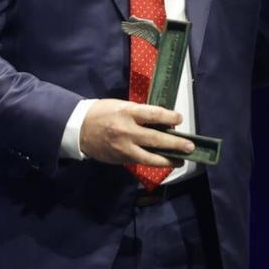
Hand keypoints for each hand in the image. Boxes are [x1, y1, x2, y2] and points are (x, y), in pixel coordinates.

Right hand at [79, 99, 194, 164]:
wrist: (78, 129)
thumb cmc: (102, 112)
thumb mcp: (121, 106)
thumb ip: (139, 113)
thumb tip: (160, 121)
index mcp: (127, 112)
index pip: (154, 115)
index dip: (169, 117)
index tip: (179, 119)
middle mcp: (127, 131)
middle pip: (156, 139)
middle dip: (175, 143)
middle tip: (190, 146)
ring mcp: (123, 148)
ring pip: (150, 157)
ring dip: (168, 160)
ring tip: (181, 160)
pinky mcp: (120, 159)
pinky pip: (140, 161)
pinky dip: (153, 162)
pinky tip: (163, 161)